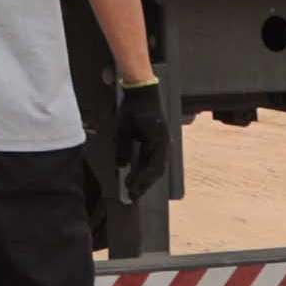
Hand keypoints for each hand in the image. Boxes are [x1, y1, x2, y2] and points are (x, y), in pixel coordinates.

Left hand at [112, 82, 169, 205]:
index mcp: (159, 142)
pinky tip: (138, 174)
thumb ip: (123, 147)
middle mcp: (164, 144)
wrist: (143, 91)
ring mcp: (163, 142)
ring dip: (146, 178)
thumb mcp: (124, 128)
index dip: (142, 181)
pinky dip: (147, 168)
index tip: (131, 189)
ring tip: (135, 188)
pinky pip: (155, 159)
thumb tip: (121, 166)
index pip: (153, 168)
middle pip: (156, 170)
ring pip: (157, 166)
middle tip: (133, 195)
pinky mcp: (158, 140)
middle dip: (145, 183)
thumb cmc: (134, 108)